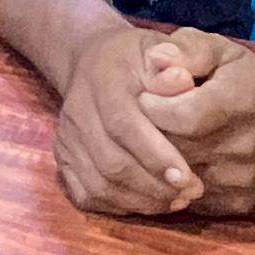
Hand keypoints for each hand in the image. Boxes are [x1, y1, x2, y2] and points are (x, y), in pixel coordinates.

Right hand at [51, 24, 206, 214]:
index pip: (123, 124)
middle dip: (154, 186)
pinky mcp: (63, 158)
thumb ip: (177, 60)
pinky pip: (86, 195)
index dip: (155, 155)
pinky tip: (147, 202)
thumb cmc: (138, 58)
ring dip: (141, 200)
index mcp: (102, 81)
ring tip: (176, 201)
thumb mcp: (160, 48)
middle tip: (192, 193)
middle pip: (110, 162)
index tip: (189, 177)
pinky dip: (118, 206)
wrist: (94, 61)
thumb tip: (183, 81)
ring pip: (99, 184)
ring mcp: (66, 138)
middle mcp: (76, 111)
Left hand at [132, 27, 254, 214]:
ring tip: (155, 138)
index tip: (145, 95)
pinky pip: (186, 196)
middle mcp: (242, 148)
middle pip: (172, 147)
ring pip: (174, 176)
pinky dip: (170, 180)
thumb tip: (157, 60)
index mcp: (238, 103)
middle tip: (143, 118)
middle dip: (148, 132)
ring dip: (156, 159)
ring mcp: (239, 181)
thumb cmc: (250, 82)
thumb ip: (188, 48)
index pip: (179, 116)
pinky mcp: (234, 203)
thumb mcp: (223, 51)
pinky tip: (173, 160)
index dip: (152, 105)